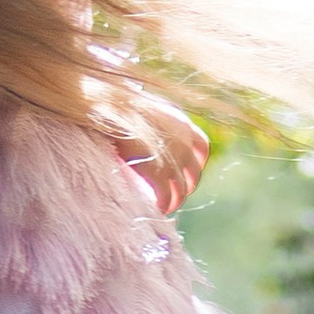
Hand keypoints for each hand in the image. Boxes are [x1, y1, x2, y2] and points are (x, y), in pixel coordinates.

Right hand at [122, 97, 209, 215]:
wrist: (111, 107)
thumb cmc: (121, 104)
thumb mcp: (148, 108)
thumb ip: (157, 121)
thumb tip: (150, 127)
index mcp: (182, 124)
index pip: (202, 147)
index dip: (196, 162)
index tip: (187, 171)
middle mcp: (184, 141)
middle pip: (194, 173)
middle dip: (186, 186)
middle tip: (174, 193)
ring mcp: (173, 158)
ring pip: (181, 189)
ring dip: (174, 201)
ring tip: (164, 206)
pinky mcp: (159, 173)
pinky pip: (166, 197)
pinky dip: (163, 205)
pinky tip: (156, 209)